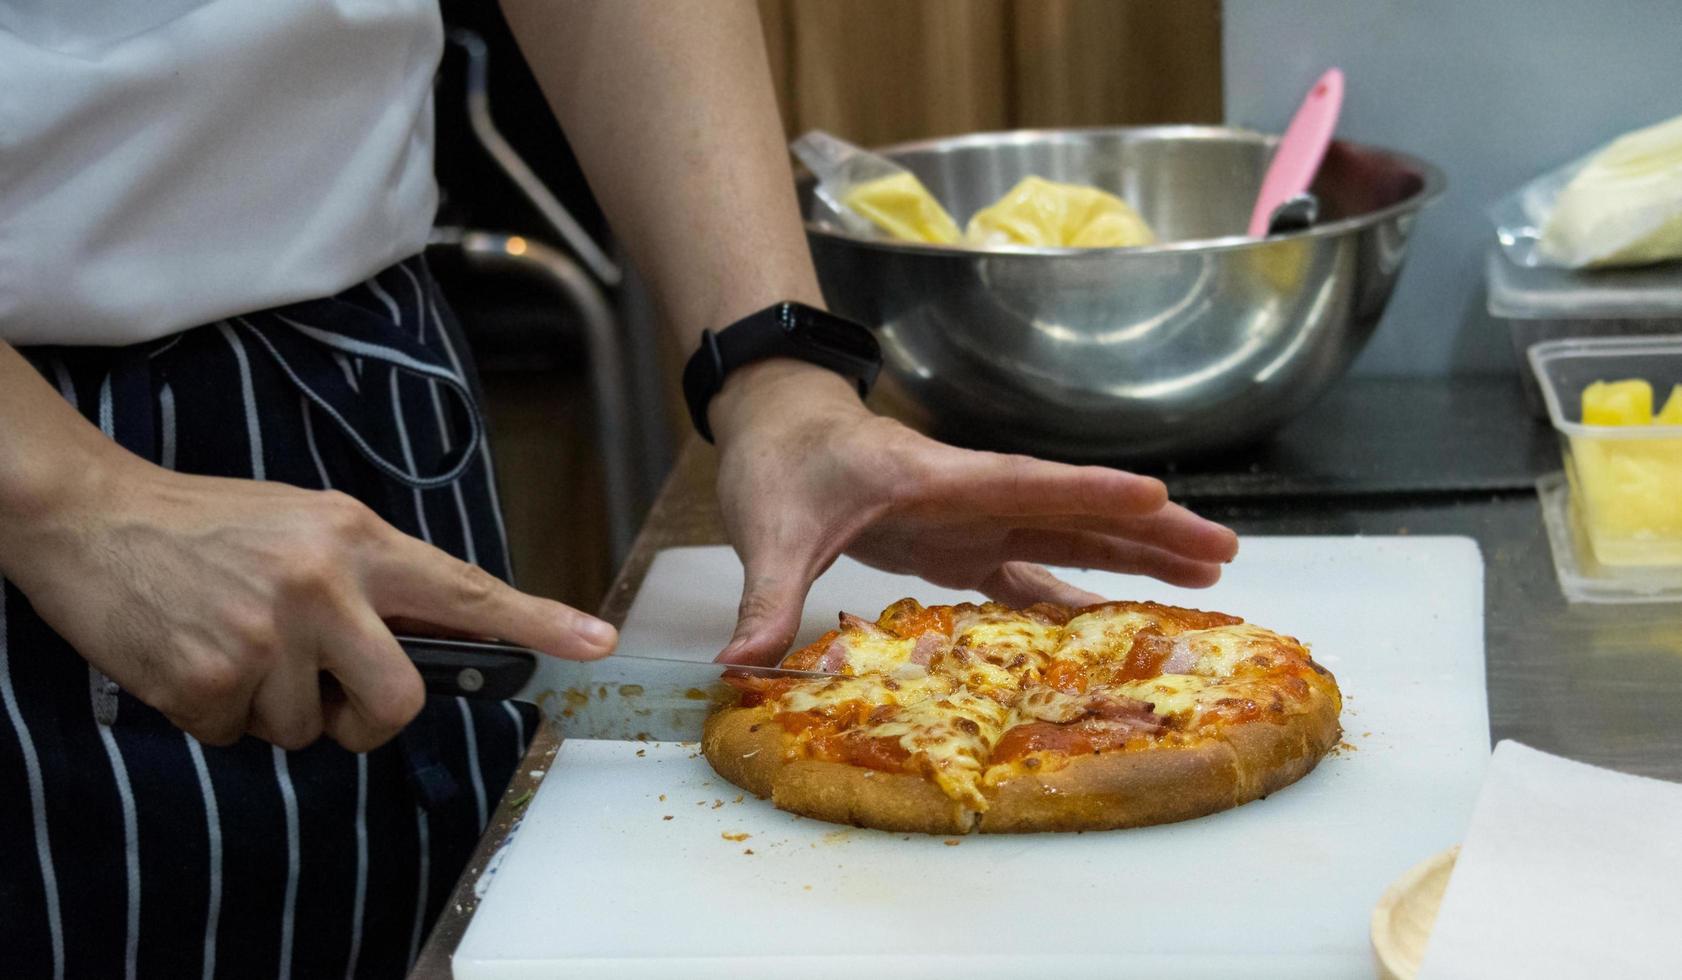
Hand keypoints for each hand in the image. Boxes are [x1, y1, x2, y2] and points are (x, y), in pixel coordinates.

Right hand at [2, 455, 615, 751]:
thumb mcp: (310, 529)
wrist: (93, 518)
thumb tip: (431, 648)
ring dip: (275, 709)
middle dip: (368, 719)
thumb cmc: (213, 526)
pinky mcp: (207, 678)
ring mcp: (265, 634)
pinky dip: (219, 715)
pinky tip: (195, 659)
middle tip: (327, 696)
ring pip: (308, 730)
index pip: (465, 588)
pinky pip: (241, 737)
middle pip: (399, 701)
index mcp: (359, 540)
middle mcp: (323, 584)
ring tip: (235, 644)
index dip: (536, 621)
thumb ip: (373, 583)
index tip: (597, 643)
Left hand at [710, 362, 1239, 664]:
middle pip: (1075, 509)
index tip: (1157, 496)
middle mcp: (970, 496)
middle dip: (1149, 529)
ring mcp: (973, 519)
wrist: (776, 429)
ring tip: (1204, 574)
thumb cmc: (779, 464)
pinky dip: (1075, 592)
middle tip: (1224, 551)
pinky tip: (1114, 616)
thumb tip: (740, 664)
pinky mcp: (962, 542)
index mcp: (935, 479)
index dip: (1089, 490)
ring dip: (1133, 555)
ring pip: (1068, 536)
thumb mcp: (769, 530)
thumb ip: (766, 598)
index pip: (1025, 482)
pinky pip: (1032, 569)